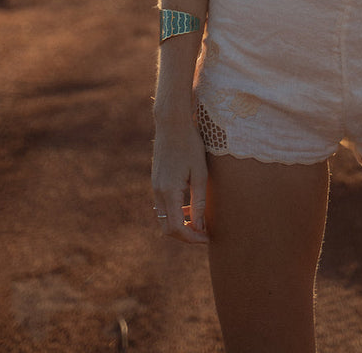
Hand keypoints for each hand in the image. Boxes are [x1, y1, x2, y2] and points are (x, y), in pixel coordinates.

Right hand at [151, 115, 208, 244]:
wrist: (172, 123)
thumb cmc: (190, 145)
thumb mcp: (200, 173)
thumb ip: (199, 202)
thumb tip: (199, 227)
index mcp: (168, 191)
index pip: (176, 228)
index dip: (192, 238)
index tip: (207, 237)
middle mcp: (158, 192)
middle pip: (167, 228)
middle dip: (185, 235)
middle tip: (203, 234)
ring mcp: (154, 186)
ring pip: (164, 218)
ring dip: (180, 224)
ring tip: (200, 221)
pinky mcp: (156, 181)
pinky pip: (163, 206)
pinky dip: (175, 212)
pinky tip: (189, 207)